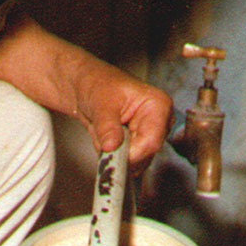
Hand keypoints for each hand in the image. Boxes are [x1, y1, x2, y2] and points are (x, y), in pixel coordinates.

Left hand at [71, 56, 172, 170]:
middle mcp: (158, 123)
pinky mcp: (137, 145)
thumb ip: (107, 126)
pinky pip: (124, 162)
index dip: (130, 152)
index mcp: (158, 106)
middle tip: (99, 132)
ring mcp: (148, 136)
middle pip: (144, 155)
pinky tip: (103, 136)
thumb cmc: (98, 84)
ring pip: (133, 162)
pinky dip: (109, 153)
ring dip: (111, 151)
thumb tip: (111, 146)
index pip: (151, 141)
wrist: (87, 85)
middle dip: (117, 150)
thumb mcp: (101, 102)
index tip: (109, 150)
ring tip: (101, 129)